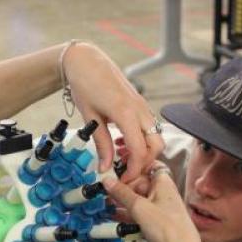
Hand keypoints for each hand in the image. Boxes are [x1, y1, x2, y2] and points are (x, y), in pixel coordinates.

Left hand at [62, 43, 163, 176]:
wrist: (86, 61)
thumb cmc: (85, 86)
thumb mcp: (90, 119)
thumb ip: (101, 144)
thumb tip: (105, 168)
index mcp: (126, 113)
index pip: (140, 150)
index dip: (133, 170)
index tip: (122, 179)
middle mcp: (140, 110)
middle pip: (157, 145)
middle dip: (145, 163)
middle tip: (125, 171)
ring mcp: (143, 106)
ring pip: (156, 136)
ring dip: (144, 152)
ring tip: (121, 158)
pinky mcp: (140, 105)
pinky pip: (149, 127)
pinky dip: (141, 140)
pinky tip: (122, 144)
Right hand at [101, 163, 201, 241]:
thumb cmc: (168, 227)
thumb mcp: (139, 207)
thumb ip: (122, 193)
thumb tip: (108, 181)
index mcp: (163, 183)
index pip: (147, 167)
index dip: (132, 169)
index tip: (117, 174)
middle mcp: (163, 193)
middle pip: (140, 185)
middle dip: (123, 189)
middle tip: (107, 193)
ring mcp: (161, 208)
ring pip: (139, 200)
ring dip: (123, 203)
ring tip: (107, 206)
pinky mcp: (158, 222)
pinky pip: (140, 214)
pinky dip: (129, 214)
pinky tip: (116, 218)